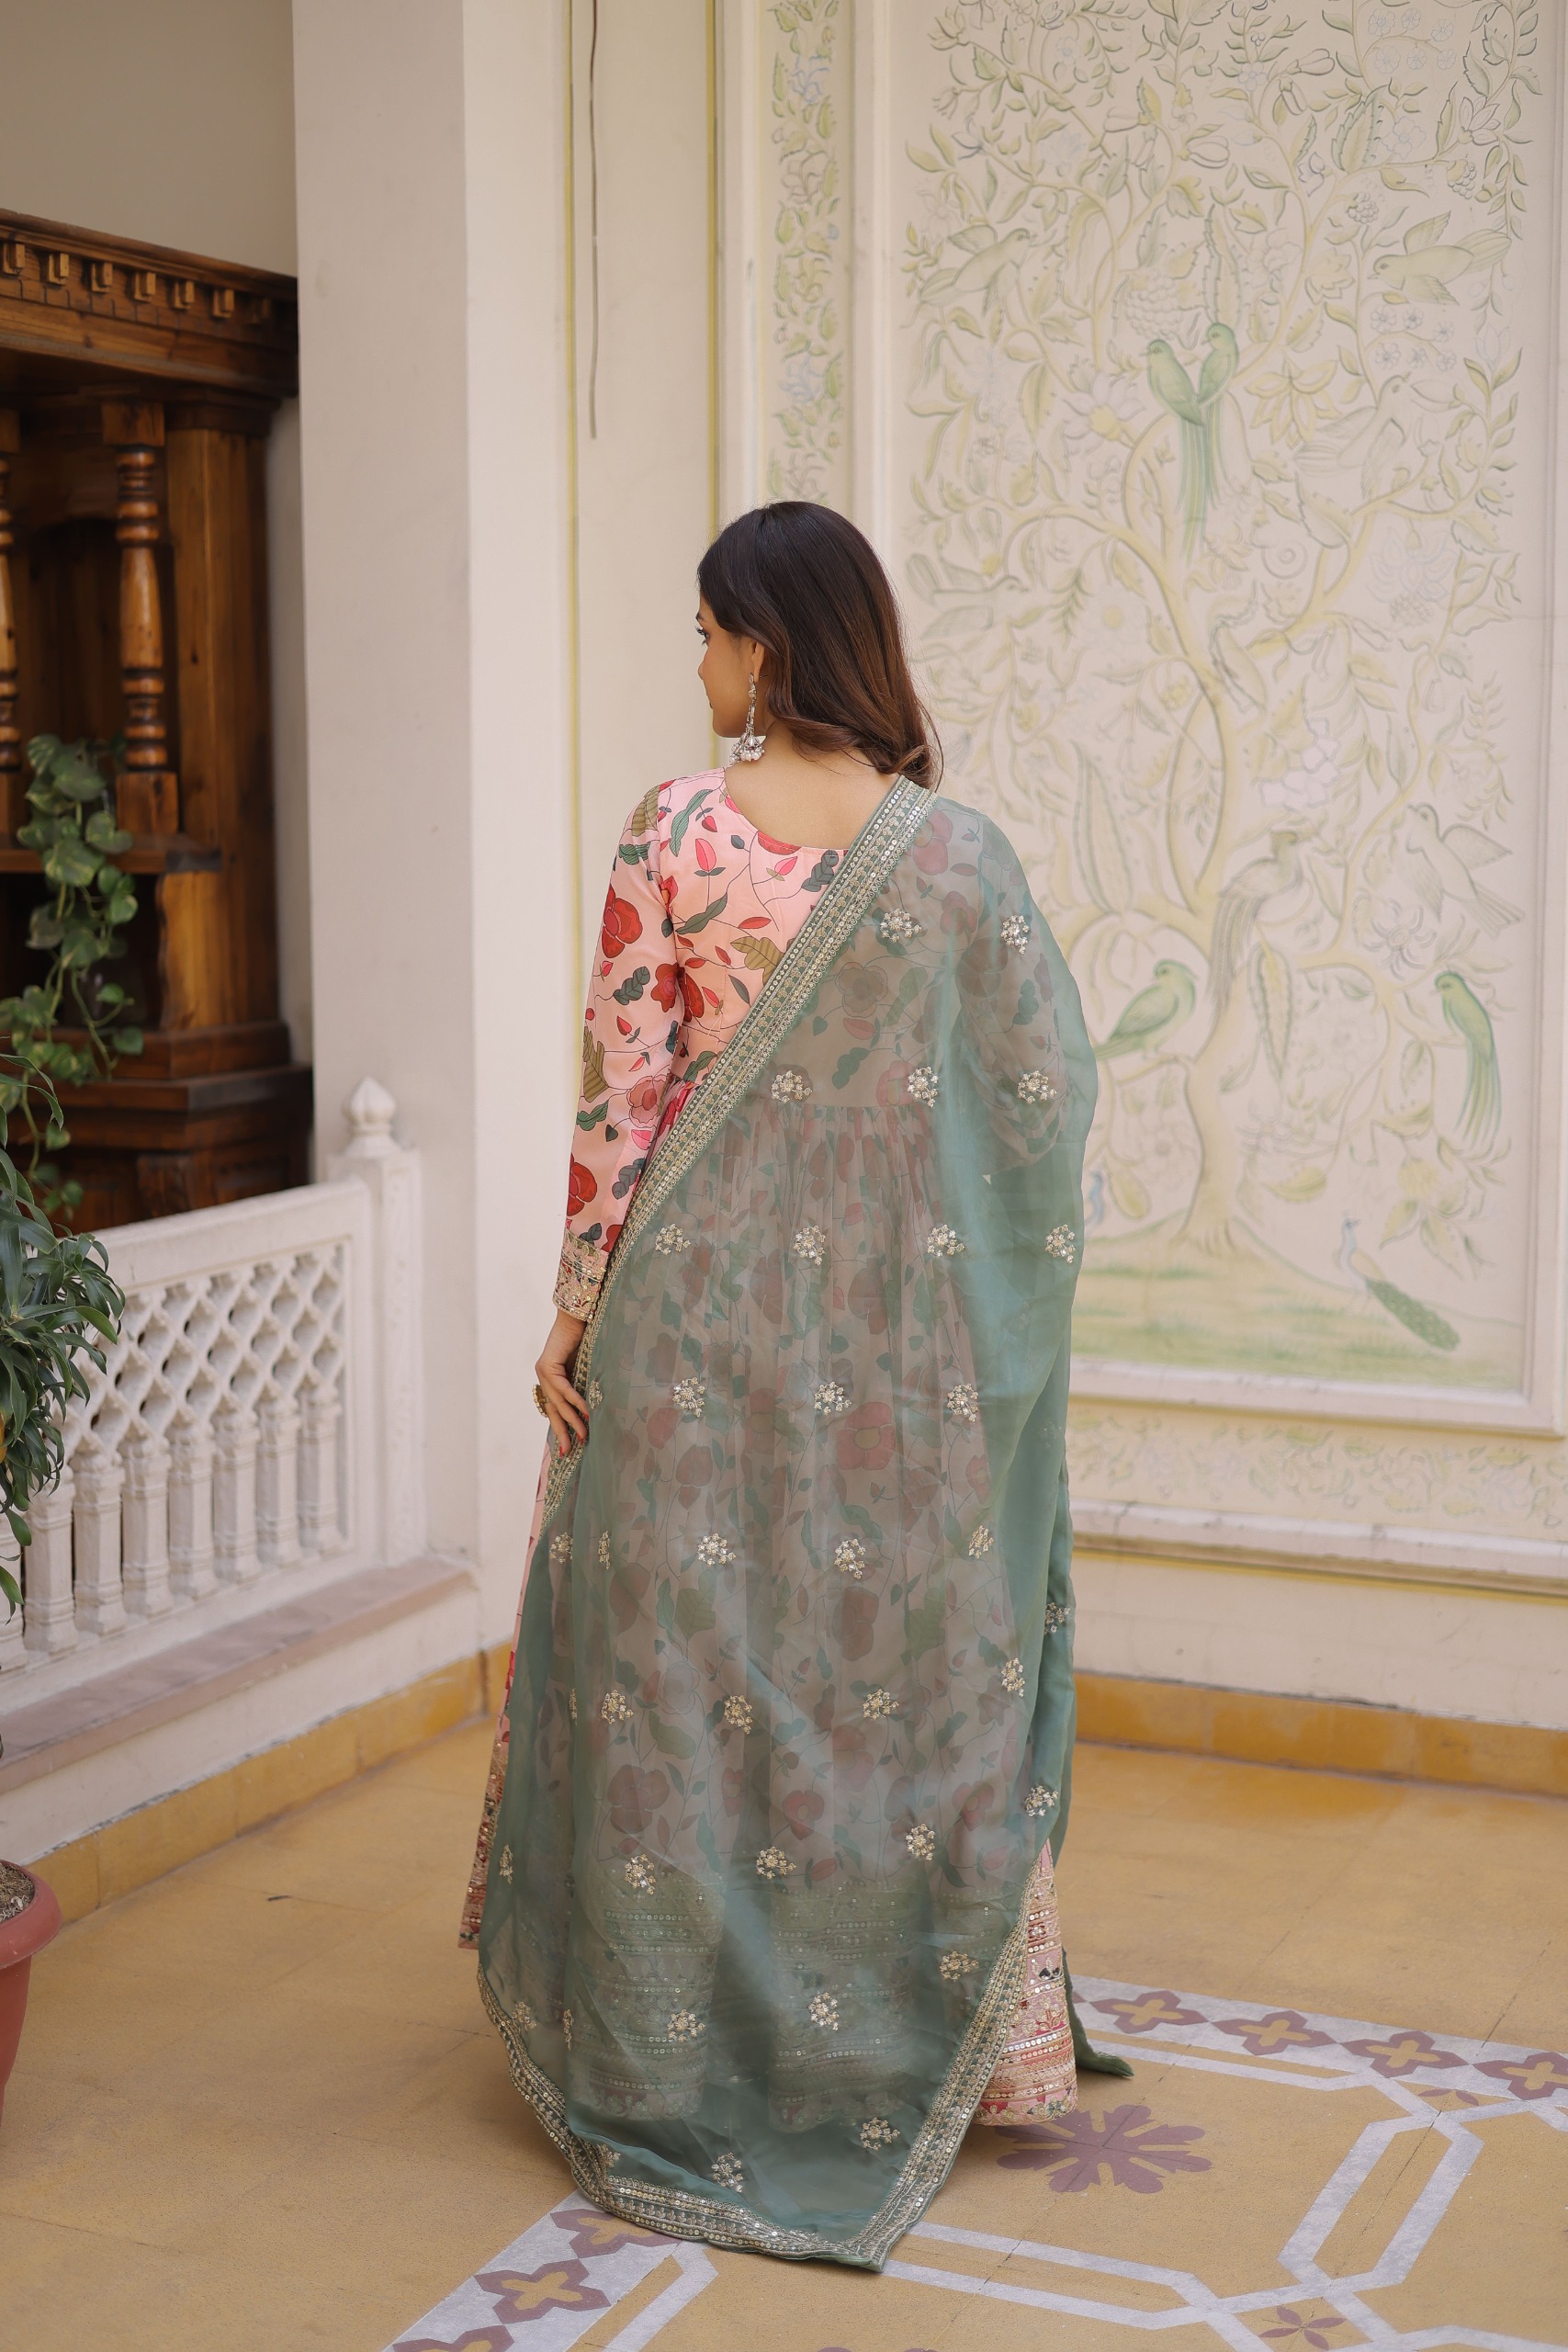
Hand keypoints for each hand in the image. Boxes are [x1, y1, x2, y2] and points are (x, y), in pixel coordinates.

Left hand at [536, 1310, 588, 1454]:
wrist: (579, 1316)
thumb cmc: (587, 1338)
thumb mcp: (586, 1368)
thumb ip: (586, 1385)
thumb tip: (598, 1409)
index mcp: (552, 1379)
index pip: (555, 1409)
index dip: (561, 1428)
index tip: (566, 1448)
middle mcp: (544, 1377)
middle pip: (552, 1411)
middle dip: (561, 1433)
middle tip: (567, 1452)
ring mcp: (543, 1372)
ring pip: (558, 1403)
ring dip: (572, 1420)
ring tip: (584, 1435)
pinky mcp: (546, 1366)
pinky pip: (563, 1389)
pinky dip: (575, 1401)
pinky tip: (585, 1413)